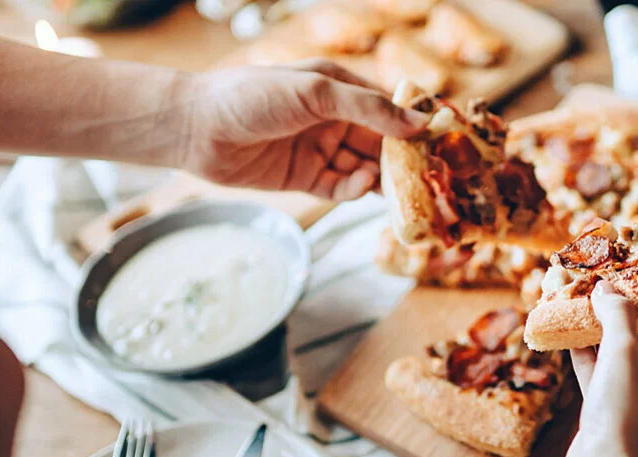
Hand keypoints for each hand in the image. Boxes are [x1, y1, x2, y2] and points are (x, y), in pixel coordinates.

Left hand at [180, 60, 427, 200]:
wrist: (196, 128)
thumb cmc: (251, 96)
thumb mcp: (316, 91)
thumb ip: (368, 108)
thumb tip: (417, 122)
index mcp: (338, 87)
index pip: (387, 106)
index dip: (413, 123)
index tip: (441, 140)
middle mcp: (332, 118)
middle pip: (380, 142)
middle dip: (402, 158)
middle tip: (427, 175)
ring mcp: (318, 148)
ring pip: (363, 168)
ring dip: (380, 177)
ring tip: (394, 186)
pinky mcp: (303, 178)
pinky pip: (340, 187)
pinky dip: (354, 189)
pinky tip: (360, 186)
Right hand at [564, 281, 637, 456]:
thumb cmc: (627, 413)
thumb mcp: (625, 353)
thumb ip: (617, 315)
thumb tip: (607, 286)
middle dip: (636, 312)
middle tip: (620, 284)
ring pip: (624, 356)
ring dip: (607, 331)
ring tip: (590, 301)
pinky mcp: (611, 412)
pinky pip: (601, 374)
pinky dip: (587, 353)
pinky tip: (571, 331)